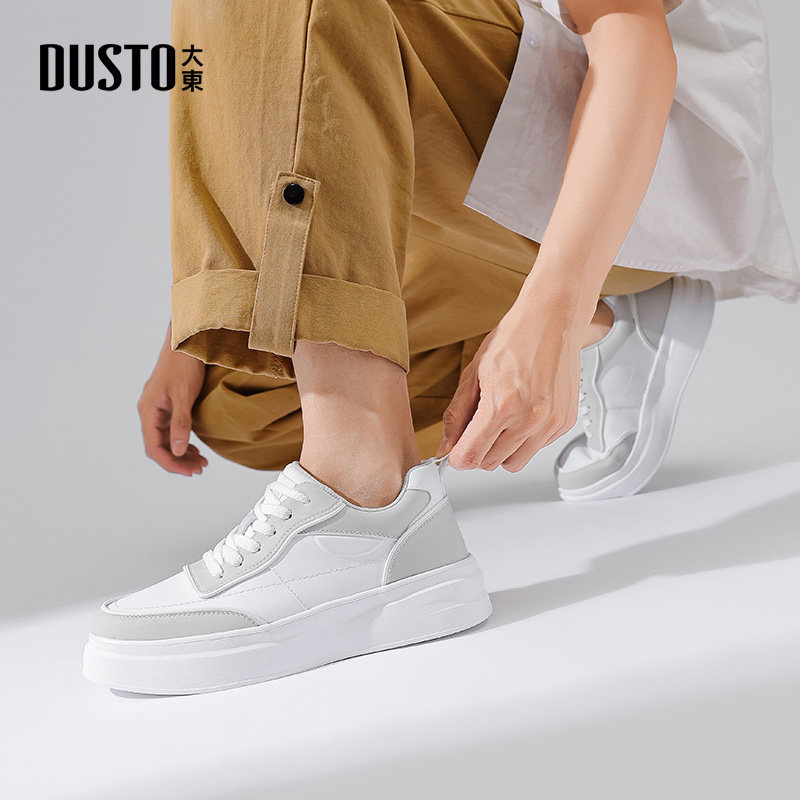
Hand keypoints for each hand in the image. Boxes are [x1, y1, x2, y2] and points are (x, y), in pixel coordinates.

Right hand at [137, 324, 208, 475]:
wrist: (186, 341)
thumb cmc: (183, 364)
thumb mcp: (184, 395)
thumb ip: (181, 424)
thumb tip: (179, 451)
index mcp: (148, 410)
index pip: (154, 448)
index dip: (171, 463)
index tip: (190, 472)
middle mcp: (149, 411)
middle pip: (159, 446)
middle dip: (179, 460)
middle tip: (201, 468)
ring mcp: (157, 408)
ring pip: (166, 439)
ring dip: (182, 453)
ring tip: (201, 462)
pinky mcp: (167, 404)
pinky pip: (170, 429)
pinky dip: (182, 441)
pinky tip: (195, 447)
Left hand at [438, 282, 589, 471]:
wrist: (551, 320)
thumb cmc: (514, 340)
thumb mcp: (473, 374)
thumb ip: (457, 415)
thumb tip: (446, 445)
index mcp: (502, 405)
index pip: (471, 457)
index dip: (458, 458)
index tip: (455, 452)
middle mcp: (530, 419)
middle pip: (491, 463)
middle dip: (478, 451)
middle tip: (477, 428)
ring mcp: (550, 423)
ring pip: (515, 463)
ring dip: (502, 450)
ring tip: (501, 421)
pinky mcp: (565, 423)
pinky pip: (536, 448)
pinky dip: (525, 439)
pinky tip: (523, 413)